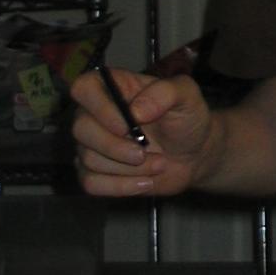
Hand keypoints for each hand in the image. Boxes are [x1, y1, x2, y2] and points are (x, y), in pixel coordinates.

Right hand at [70, 66, 218, 198]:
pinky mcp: (95, 171)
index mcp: (114, 87)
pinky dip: (120, 186)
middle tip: (145, 152)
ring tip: (158, 164)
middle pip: (81, 128)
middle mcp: (96, 113)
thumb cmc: (187, 119)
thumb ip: (165, 93)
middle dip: (116, 147)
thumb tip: (136, 111)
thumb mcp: (187, 96)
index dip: (99, 108)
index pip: (83, 87)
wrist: (195, 154)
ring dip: (129, 168)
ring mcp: (93, 144)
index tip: (126, 126)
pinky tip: (145, 182)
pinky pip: (90, 183)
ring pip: (88, 159)